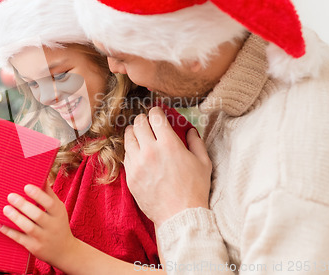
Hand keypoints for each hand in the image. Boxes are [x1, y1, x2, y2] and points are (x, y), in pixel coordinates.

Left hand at [0, 183, 76, 268]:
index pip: (50, 203)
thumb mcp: (59, 210)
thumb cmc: (58, 224)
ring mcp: (43, 238)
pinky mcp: (34, 247)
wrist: (64, 251)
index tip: (26, 186)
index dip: (38, 195)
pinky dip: (9, 231)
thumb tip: (42, 176)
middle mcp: (52, 226)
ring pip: (28, 227)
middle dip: (23, 205)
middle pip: (37, 215)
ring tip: (5, 208)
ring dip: (16, 217)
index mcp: (59, 214)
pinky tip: (0, 223)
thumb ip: (50, 195)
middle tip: (10, 196)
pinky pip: (20, 239)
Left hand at [124, 106, 211, 227]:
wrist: (180, 216)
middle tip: (147, 122)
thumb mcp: (203, 162)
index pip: (155, 116)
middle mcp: (150, 150)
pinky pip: (126, 155)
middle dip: (143, 120)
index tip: (157, 113)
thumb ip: (196, 142)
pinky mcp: (130, 176)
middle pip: (138, 123)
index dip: (155, 111)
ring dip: (134, 133)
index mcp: (169, 144)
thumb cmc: (195, 189)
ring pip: (128, 137)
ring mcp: (137, 163)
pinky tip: (137, 153)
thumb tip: (190, 130)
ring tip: (139, 135)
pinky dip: (131, 150)